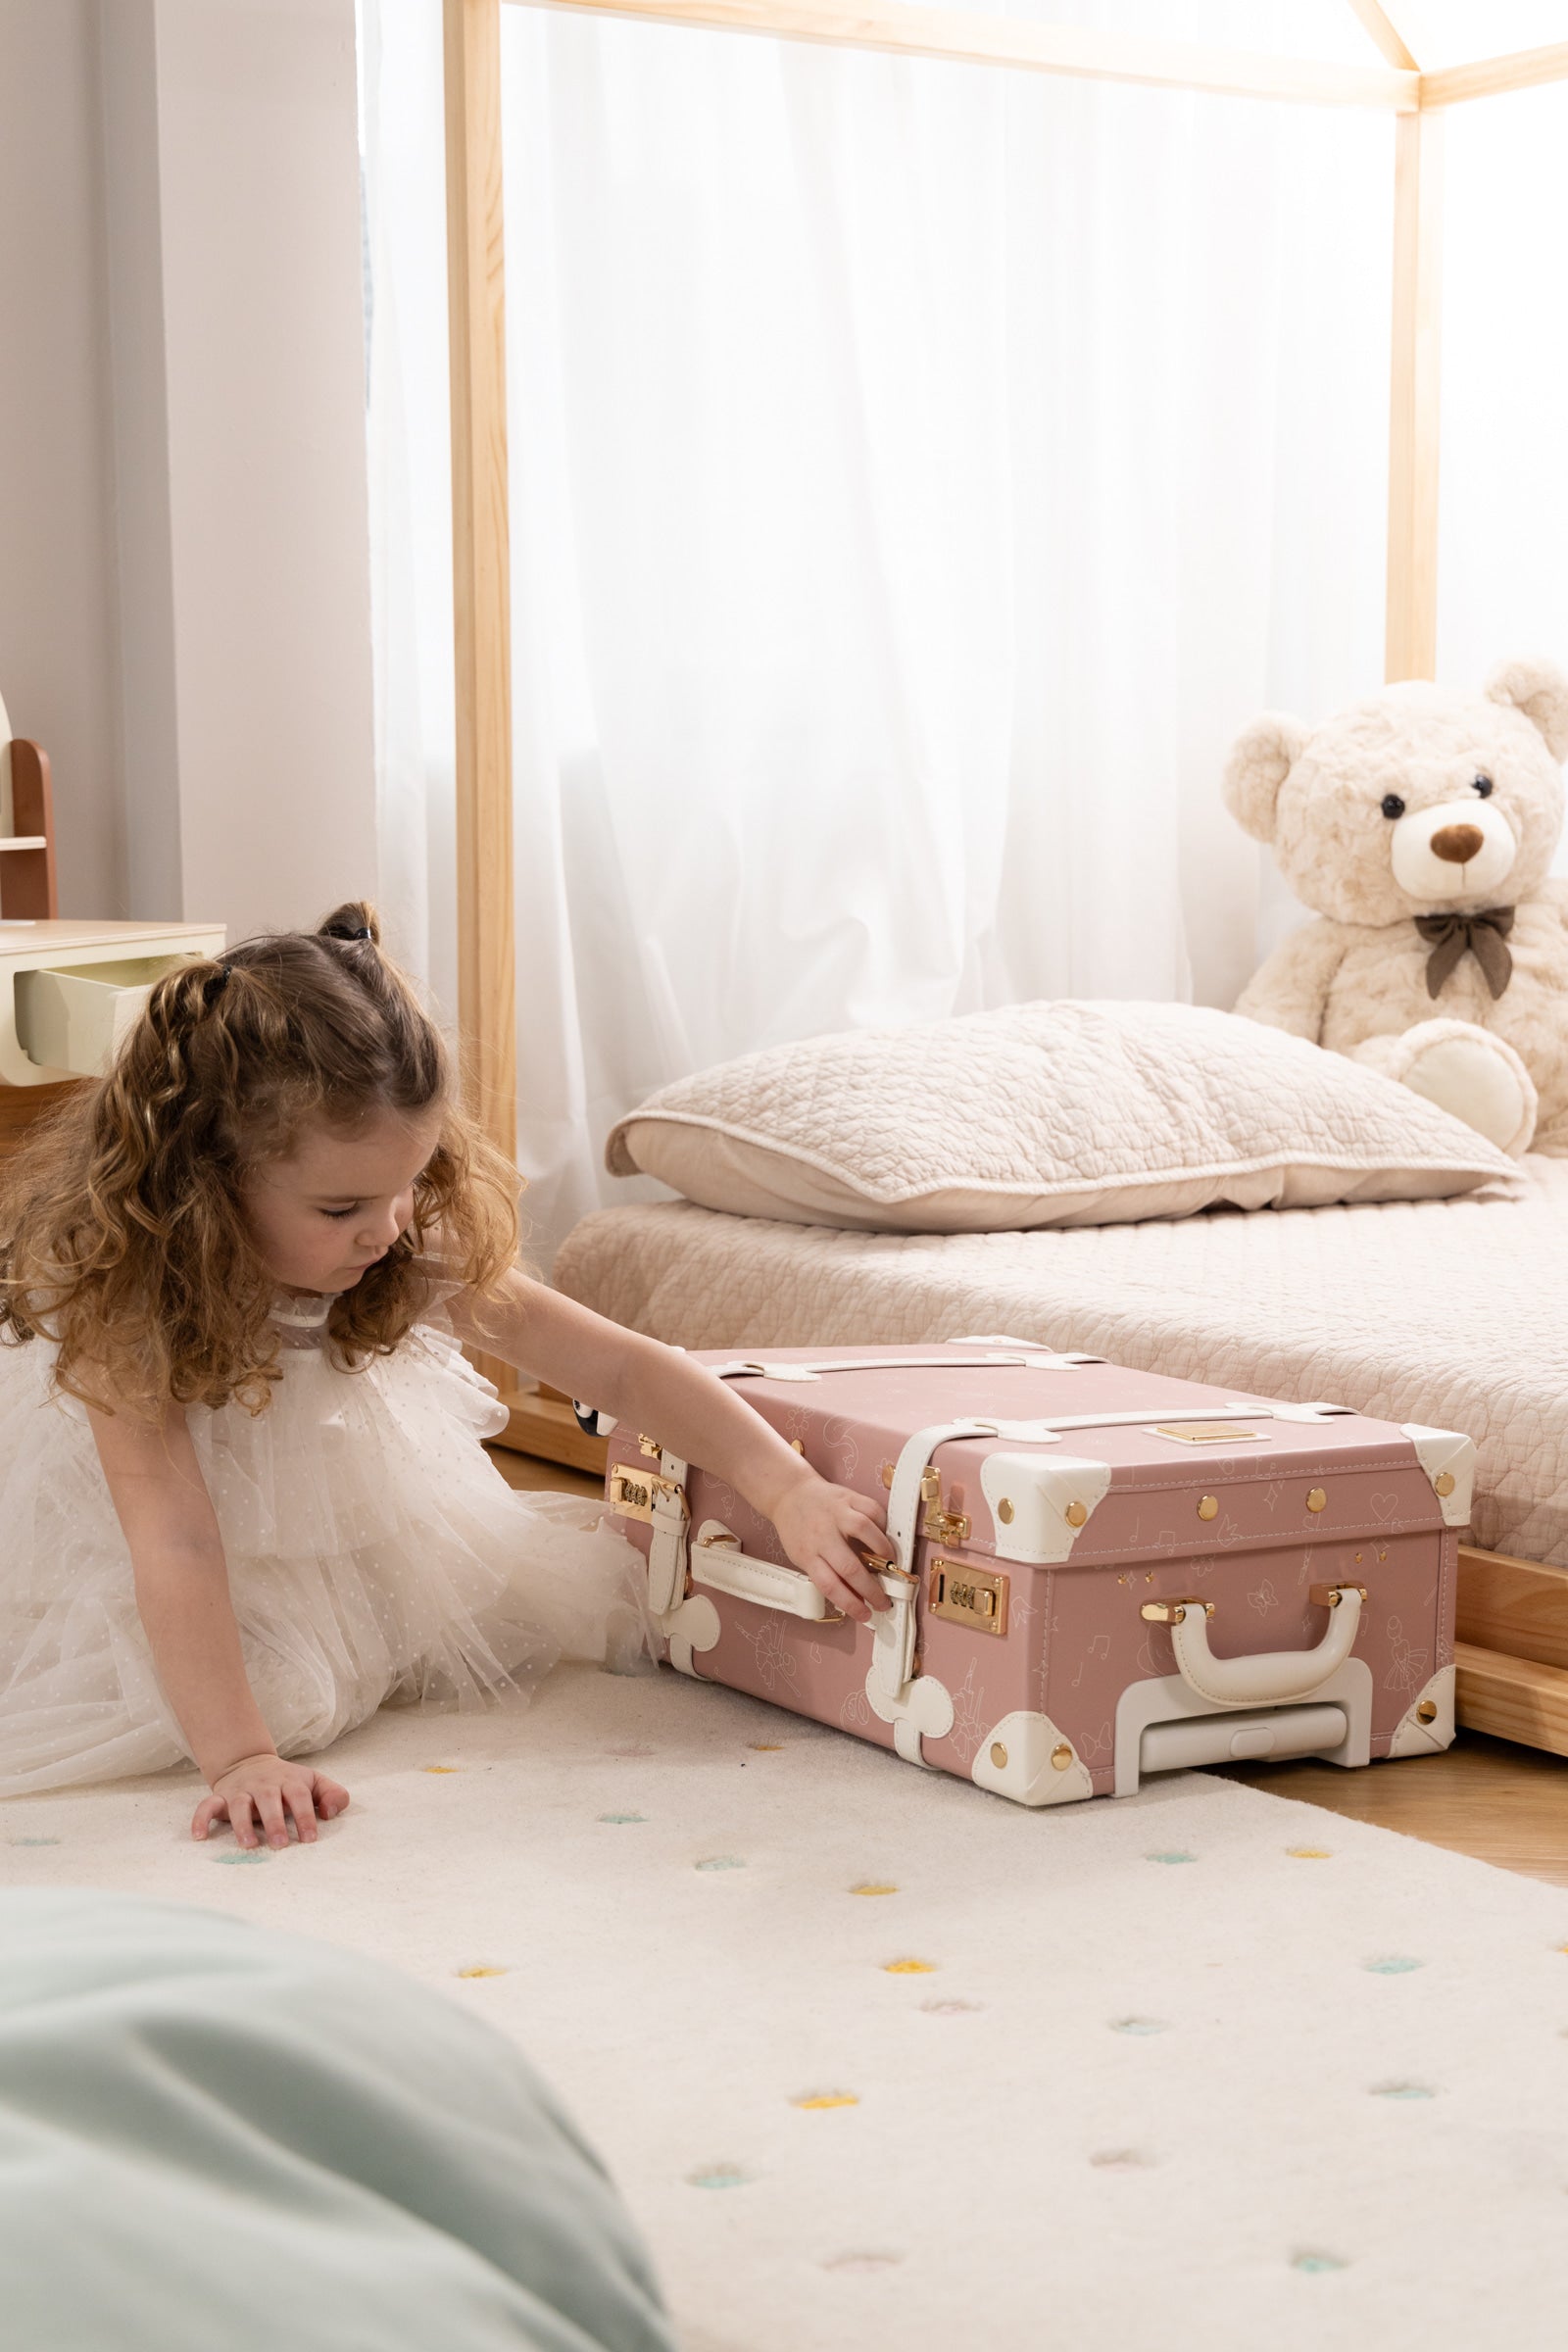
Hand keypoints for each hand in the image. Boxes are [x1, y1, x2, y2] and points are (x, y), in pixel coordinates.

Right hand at [193, 1752, 349, 1848]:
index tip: (310, 1839)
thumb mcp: (314, 1782)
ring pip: (239, 1804)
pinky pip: (207, 1805)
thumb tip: (331, 1813)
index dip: (305, 1816)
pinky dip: (201, 1819)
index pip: (299, 1796)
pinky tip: (199, 1836)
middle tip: (280, 1845)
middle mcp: (264, 1784)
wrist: (250, 1762)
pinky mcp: (220, 1797)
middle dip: (274, 1822)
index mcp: (289, 1781)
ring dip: (242, 1824)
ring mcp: (240, 1790)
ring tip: (249, 1845)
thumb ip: (333, 1794)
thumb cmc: (288, 1782)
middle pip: (269, 1800)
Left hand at [769, 1475, 894, 1623]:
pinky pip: (872, 1510)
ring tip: (890, 1563)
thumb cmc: (797, 1528)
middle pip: (850, 1567)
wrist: (789, 1493)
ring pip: (864, 1531)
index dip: (851, 1604)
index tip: (865, 1614)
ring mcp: (835, 1514)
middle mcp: (822, 1535)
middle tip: (884, 1600)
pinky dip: (883, 1525)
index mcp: (807, 1554)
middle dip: (872, 1589)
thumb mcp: (802, 1556)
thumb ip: (825, 1573)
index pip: (830, 1586)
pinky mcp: (848, 1497)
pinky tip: (885, 1536)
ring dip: (883, 1551)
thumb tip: (855, 1597)